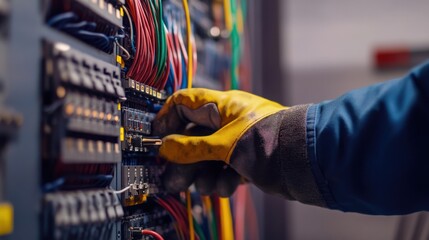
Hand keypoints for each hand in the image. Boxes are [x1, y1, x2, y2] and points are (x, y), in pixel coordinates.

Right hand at [154, 88, 301, 196]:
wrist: (305, 162)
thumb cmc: (270, 141)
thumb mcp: (223, 145)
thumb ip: (190, 147)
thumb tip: (165, 146)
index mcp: (222, 106)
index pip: (184, 102)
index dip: (167, 119)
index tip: (158, 138)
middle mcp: (228, 121)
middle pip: (192, 136)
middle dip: (183, 159)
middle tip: (173, 178)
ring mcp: (237, 140)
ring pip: (207, 156)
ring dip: (203, 174)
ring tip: (205, 186)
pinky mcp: (245, 159)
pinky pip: (224, 168)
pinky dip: (222, 179)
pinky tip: (226, 186)